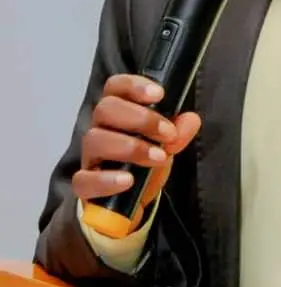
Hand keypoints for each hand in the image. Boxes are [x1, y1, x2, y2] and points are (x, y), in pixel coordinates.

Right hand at [72, 74, 200, 228]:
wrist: (134, 201)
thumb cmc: (146, 162)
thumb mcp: (168, 144)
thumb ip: (180, 130)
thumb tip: (190, 119)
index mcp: (118, 112)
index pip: (115, 87)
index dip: (134, 85)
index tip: (159, 94)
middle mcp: (100, 129)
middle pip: (105, 109)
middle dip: (141, 118)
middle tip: (168, 133)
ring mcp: (90, 157)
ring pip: (95, 140)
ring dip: (131, 147)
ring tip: (159, 157)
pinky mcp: (85, 186)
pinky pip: (83, 180)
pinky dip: (106, 180)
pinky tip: (128, 180)